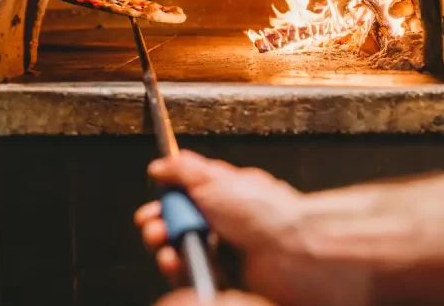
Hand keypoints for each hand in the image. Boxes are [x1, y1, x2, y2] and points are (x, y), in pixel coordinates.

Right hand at [135, 150, 325, 304]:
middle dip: (159, 227)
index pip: (184, 197)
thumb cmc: (263, 211)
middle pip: (179, 226)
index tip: (152, 209)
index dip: (164, 204)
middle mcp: (222, 222)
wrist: (291, 249)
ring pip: (182, 252)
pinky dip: (180, 271)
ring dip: (166, 250)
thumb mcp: (215, 178)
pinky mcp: (225, 277)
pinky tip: (176, 263)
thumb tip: (160, 165)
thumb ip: (183, 170)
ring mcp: (224, 251)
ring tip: (166, 248)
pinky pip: (193, 275)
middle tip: (155, 229)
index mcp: (222, 194)